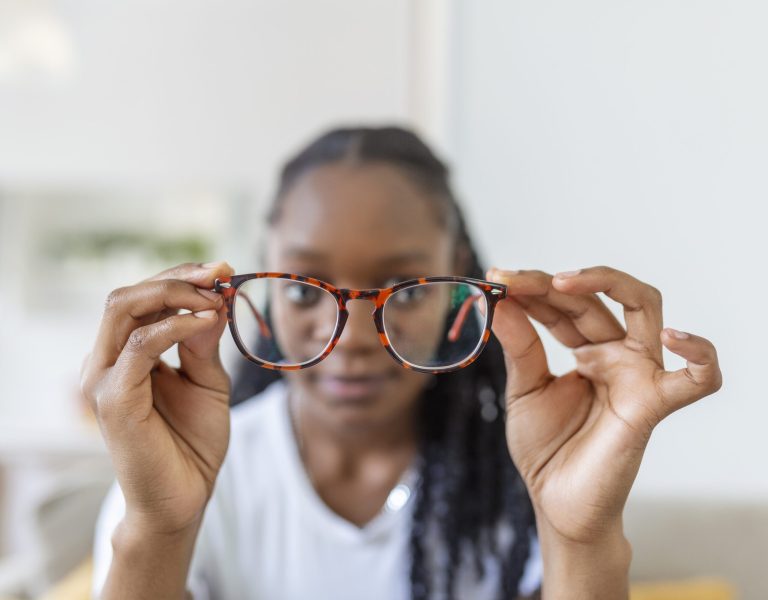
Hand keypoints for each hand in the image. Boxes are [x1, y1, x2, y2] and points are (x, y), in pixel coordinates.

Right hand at [80, 261, 234, 534]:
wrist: (185, 497)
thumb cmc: (193, 441)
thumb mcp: (208, 381)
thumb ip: (205, 342)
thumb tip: (215, 299)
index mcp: (125, 355)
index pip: (143, 298)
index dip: (181, 277)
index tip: (223, 271)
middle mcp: (106, 361)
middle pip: (128, 295)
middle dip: (177, 277)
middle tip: (220, 273)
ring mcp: (104, 379)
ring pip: (125, 309)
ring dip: (176, 293)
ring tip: (216, 297)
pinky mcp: (113, 399)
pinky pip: (140, 345)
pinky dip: (175, 326)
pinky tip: (206, 322)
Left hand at [487, 266, 721, 545]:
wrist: (555, 502)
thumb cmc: (545, 448)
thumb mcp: (524, 389)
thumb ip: (519, 345)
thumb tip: (499, 299)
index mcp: (586, 350)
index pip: (564, 304)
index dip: (531, 288)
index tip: (495, 281)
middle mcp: (614, 355)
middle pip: (594, 299)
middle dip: (548, 284)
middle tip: (508, 282)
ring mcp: (637, 375)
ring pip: (646, 309)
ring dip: (607, 283)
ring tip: (560, 282)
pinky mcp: (653, 405)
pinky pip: (699, 378)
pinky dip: (699, 354)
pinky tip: (672, 336)